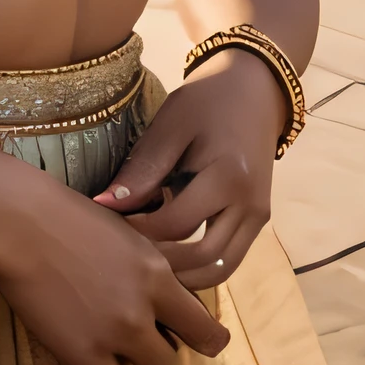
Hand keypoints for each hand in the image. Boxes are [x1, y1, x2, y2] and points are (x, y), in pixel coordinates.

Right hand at [0, 136, 227, 364]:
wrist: (20, 223)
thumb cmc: (67, 215)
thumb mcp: (126, 235)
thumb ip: (150, 269)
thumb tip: (166, 295)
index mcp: (158, 274)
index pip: (201, 326)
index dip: (206, 338)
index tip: (208, 343)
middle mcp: (144, 309)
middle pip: (170, 354)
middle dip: (156, 345)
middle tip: (134, 331)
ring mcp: (113, 335)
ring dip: (131, 361)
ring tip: (107, 339)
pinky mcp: (80, 355)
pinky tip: (88, 353)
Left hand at [93, 49, 285, 288]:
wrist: (254, 89)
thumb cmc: (207, 101)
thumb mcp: (171, 125)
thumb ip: (143, 168)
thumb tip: (105, 205)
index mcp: (228, 177)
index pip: (176, 225)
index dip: (138, 231)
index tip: (108, 224)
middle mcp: (249, 205)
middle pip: (203, 260)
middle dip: (162, 264)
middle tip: (126, 252)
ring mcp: (258, 216)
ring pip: (221, 269)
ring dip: (185, 275)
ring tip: (147, 259)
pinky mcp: (258, 220)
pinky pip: (230, 257)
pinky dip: (201, 265)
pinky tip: (171, 253)